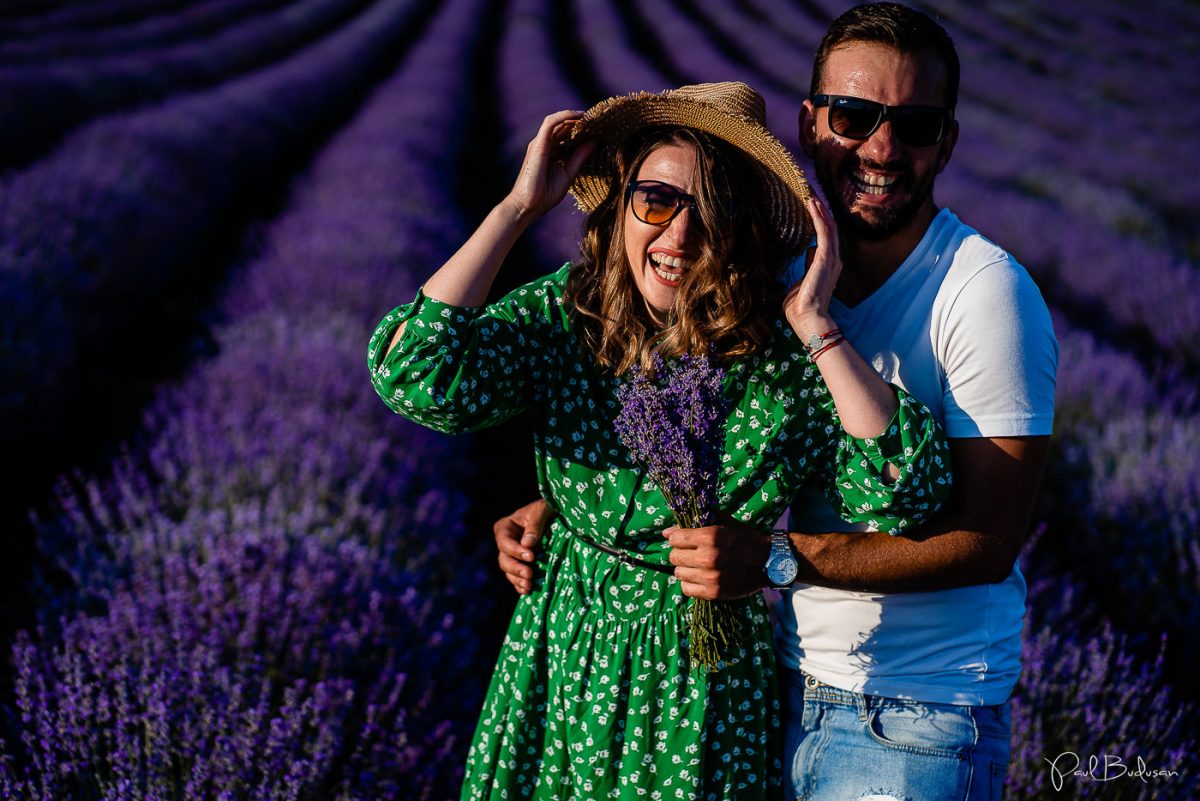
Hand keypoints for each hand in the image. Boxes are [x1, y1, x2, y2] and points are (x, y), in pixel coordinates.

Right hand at [494, 498, 554, 593]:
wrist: (556, 516)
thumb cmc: (547, 508)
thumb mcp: (541, 510)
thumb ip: (534, 525)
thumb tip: (527, 544)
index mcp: (505, 527)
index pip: (504, 542)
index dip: (515, 551)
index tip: (531, 556)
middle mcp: (505, 543)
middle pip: (504, 559)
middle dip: (516, 568)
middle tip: (529, 574)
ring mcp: (512, 556)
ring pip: (508, 571)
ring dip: (517, 579)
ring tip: (529, 585)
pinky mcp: (521, 565)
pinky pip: (516, 578)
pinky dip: (520, 585)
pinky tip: (527, 591)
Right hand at [507, 110, 597, 221]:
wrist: (528, 206)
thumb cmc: (545, 194)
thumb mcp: (569, 172)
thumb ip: (580, 156)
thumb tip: (596, 141)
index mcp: (552, 151)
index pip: (567, 133)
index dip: (582, 128)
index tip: (599, 126)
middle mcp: (545, 144)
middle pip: (563, 125)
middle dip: (580, 119)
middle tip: (598, 117)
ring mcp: (540, 143)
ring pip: (557, 120)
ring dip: (574, 115)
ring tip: (590, 114)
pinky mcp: (538, 144)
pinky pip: (551, 123)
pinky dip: (565, 116)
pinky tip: (579, 116)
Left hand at [664, 514, 771, 599]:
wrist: (768, 561)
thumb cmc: (742, 537)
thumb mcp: (722, 522)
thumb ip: (694, 523)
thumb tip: (666, 532)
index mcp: (711, 536)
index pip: (675, 539)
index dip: (678, 538)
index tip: (684, 539)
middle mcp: (709, 557)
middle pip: (674, 557)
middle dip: (680, 553)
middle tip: (691, 553)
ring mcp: (711, 577)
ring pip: (678, 574)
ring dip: (685, 569)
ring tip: (697, 565)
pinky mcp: (714, 593)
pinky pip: (686, 589)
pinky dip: (690, 583)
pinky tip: (700, 577)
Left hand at [784, 194, 840, 337]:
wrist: (808, 319)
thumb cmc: (801, 307)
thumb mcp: (802, 282)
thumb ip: (806, 267)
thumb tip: (807, 254)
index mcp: (828, 265)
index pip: (826, 237)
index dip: (821, 220)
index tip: (813, 206)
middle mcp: (833, 259)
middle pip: (829, 228)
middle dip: (821, 210)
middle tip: (813, 193)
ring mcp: (831, 258)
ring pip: (828, 227)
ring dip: (821, 210)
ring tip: (812, 195)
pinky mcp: (826, 259)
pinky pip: (824, 232)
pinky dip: (819, 217)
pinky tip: (813, 205)